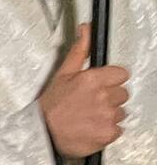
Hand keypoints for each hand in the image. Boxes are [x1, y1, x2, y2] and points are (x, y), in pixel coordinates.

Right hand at [41, 25, 128, 158]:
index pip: (121, 74)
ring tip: (89, 117)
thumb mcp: (62, 74)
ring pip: (120, 112)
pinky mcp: (109, 133)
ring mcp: (107, 116)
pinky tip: (92, 128)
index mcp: (93, 80)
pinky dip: (106, 131)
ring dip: (108, 115)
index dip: (111, 81)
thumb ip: (79, 51)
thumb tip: (85, 29)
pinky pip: (118, 129)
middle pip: (122, 94)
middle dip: (109, 98)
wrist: (42, 134)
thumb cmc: (51, 107)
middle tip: (90, 104)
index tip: (100, 87)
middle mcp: (103, 97)